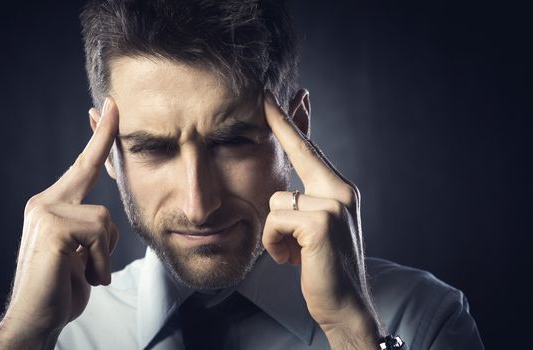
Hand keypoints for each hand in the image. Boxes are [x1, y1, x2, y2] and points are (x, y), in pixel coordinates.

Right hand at [0, 99, 119, 348]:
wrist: (36, 317)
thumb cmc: (62, 287)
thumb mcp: (83, 253)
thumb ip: (91, 230)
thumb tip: (105, 221)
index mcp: (52, 206)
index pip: (81, 167)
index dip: (99, 138)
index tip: (109, 108)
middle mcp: (44, 203)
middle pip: (87, 169)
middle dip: (103, 138)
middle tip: (113, 103)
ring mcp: (45, 213)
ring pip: (104, 218)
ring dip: (105, 254)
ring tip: (88, 273)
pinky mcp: (53, 227)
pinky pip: (99, 235)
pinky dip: (101, 262)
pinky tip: (85, 277)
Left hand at [262, 91, 381, 347]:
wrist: (345, 305)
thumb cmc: (323, 269)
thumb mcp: (313, 231)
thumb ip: (302, 204)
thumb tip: (282, 192)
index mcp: (339, 191)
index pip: (310, 150)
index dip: (293, 122)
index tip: (281, 97)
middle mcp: (340, 192)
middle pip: (300, 152)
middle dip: (280, 125)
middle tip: (264, 94)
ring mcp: (333, 206)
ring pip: (276, 201)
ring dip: (275, 233)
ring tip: (293, 253)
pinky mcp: (320, 223)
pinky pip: (275, 221)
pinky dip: (275, 244)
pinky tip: (292, 260)